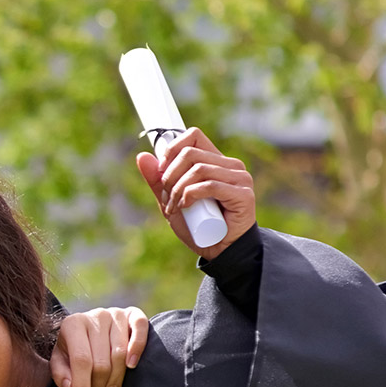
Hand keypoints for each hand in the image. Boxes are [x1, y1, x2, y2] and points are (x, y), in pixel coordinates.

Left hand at [51, 306, 148, 386]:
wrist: (90, 326)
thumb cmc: (73, 348)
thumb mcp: (60, 360)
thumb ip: (61, 374)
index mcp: (72, 324)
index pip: (80, 361)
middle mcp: (94, 317)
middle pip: (101, 361)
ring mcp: (115, 314)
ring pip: (120, 353)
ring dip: (116, 384)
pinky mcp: (133, 314)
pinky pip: (140, 328)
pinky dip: (138, 347)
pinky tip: (132, 367)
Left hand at [135, 127, 255, 260]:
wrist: (218, 250)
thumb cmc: (197, 225)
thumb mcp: (171, 201)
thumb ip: (157, 181)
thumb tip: (142, 156)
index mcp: (214, 161)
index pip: (193, 136)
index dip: (171, 150)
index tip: (162, 172)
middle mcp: (229, 165)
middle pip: (190, 153)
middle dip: (169, 176)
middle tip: (166, 197)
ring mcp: (239, 178)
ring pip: (198, 169)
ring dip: (178, 190)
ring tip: (176, 207)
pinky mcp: (243, 194)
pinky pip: (209, 185)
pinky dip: (190, 195)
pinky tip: (186, 207)